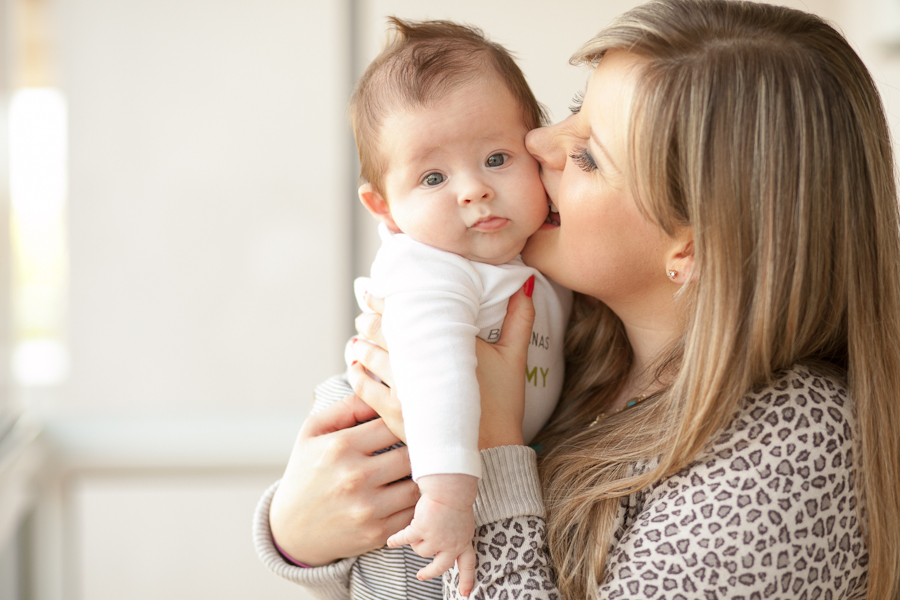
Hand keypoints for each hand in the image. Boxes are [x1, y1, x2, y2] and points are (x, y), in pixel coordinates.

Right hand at [268, 393, 418, 565]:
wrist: (290, 530)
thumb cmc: (306, 472)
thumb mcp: (313, 432)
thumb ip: (347, 407)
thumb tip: (381, 387)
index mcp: (340, 446)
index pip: (392, 422)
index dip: (405, 419)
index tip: (411, 421)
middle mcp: (354, 477)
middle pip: (411, 452)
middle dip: (420, 447)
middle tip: (426, 444)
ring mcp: (367, 507)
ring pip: (418, 483)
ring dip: (423, 476)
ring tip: (422, 468)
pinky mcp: (377, 533)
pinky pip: (414, 512)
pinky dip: (418, 502)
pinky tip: (413, 493)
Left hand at [349, 281, 535, 449]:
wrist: (491, 453)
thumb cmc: (502, 405)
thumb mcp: (514, 357)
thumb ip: (519, 318)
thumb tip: (527, 284)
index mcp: (447, 342)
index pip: (407, 312)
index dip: (385, 300)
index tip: (374, 292)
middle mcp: (421, 362)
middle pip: (382, 331)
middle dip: (370, 320)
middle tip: (364, 312)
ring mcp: (403, 389)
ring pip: (370, 356)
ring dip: (361, 344)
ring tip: (358, 338)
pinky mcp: (394, 413)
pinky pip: (364, 388)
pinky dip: (357, 374)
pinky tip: (354, 366)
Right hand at [387, 474, 477, 595]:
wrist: (451, 488)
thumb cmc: (458, 497)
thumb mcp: (462, 519)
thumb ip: (455, 531)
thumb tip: (444, 538)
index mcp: (464, 540)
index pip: (468, 564)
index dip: (466, 579)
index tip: (465, 593)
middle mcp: (451, 544)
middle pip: (440, 566)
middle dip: (430, 573)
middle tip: (421, 576)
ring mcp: (436, 540)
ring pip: (421, 550)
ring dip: (417, 541)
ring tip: (415, 529)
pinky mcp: (421, 531)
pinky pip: (405, 539)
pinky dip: (396, 540)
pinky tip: (390, 542)